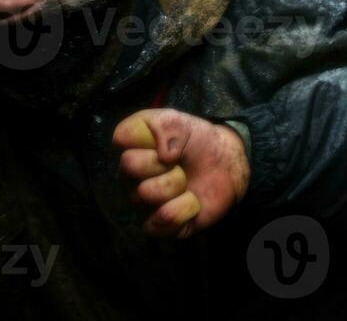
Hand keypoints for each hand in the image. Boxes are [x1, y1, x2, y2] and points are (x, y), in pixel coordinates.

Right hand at [113, 109, 249, 238]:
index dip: (149, 138)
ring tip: (186, 183)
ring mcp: (141, 205)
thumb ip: (164, 125)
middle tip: (179, 164)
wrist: (225, 165)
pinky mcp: (158, 226)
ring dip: (177, 184)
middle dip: (163, 160)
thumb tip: (164, 154)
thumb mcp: (178, 120)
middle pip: (130, 166)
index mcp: (130, 152)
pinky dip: (186, 208)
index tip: (166, 142)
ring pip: (146, 192)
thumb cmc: (196, 142)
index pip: (121, 140)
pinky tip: (191, 202)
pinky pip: (163, 219)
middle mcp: (129, 180)